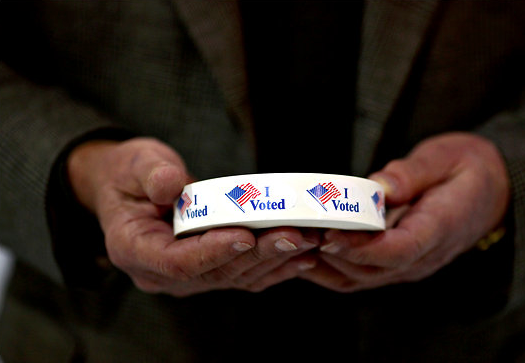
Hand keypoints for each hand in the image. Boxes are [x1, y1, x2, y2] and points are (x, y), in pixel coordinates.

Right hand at [67, 137, 317, 295]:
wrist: (131, 189)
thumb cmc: (131, 174)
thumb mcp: (135, 164)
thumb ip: (151, 174)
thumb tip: (172, 184)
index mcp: (133, 250)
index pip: (177, 262)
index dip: (213, 251)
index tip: (246, 235)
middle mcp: (160, 274)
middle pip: (215, 273)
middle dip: (258, 254)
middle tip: (295, 235)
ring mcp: (186, 278)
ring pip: (235, 277)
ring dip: (274, 260)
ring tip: (308, 241)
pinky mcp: (208, 272)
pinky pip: (244, 275)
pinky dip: (274, 267)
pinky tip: (303, 256)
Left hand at [300, 132, 509, 291]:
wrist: (489, 193)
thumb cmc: (466, 170)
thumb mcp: (447, 157)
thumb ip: (414, 172)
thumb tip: (380, 186)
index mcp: (441, 228)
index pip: (399, 250)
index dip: (362, 248)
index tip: (330, 235)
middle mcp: (423, 256)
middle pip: (372, 270)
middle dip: (332, 256)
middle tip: (297, 234)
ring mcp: (409, 265)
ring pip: (360, 279)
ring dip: (325, 267)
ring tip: (292, 244)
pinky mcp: (395, 264)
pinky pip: (359, 275)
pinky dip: (330, 268)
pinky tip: (304, 252)